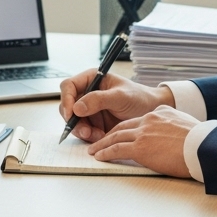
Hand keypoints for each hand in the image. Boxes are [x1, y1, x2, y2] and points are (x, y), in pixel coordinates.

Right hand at [58, 70, 173, 141]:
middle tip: (85, 132)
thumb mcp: (120, 96)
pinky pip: (83, 131)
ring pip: (73, 121)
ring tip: (97, 136)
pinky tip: (101, 137)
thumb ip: (99, 100)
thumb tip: (76, 107)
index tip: (71, 113)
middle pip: (67, 106)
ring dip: (82, 131)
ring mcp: (89, 109)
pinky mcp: (93, 122)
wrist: (150, 113)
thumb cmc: (139, 98)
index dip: (66, 99)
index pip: (68, 86)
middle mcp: (87, 93)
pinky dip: (89, 136)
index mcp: (91, 79)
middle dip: (74, 121)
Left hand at [86, 105, 197, 178]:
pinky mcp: (140, 148)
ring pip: (116, 137)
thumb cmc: (201, 142)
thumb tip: (172, 136)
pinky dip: (106, 153)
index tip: (119, 133)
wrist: (204, 147)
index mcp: (160, 113)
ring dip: (102, 144)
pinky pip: (117, 150)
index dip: (126, 128)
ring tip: (94, 150)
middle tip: (100, 141)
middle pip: (122, 126)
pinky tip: (99, 156)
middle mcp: (149, 120)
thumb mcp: (185, 125)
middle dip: (109, 134)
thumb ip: (173, 127)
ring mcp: (143, 133)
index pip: (137, 121)